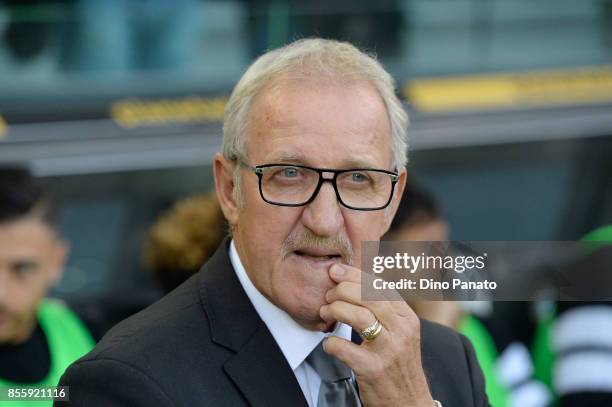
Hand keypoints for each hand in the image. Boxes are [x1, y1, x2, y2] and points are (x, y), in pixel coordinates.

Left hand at [320, 263, 434, 406]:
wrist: (408, 403)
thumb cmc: (398, 364)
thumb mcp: (401, 332)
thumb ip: (384, 309)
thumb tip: (356, 281)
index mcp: (407, 318)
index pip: (379, 286)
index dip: (354, 275)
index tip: (336, 271)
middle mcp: (401, 331)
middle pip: (367, 297)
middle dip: (341, 291)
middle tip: (328, 296)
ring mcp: (388, 350)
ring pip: (357, 316)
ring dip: (335, 310)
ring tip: (325, 313)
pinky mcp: (373, 369)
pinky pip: (344, 347)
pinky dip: (331, 343)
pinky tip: (329, 343)